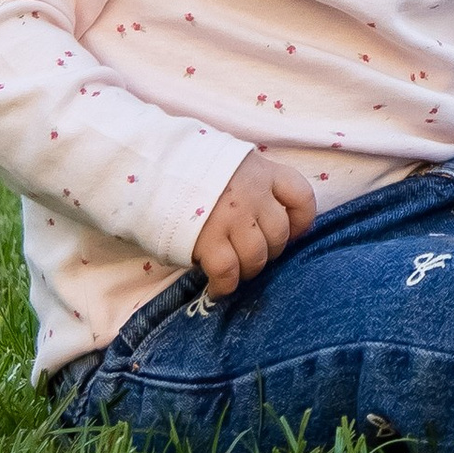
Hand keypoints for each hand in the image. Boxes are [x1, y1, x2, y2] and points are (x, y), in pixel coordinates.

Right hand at [192, 149, 317, 295]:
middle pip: (279, 234)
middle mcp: (251, 194)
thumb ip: (254, 186)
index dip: (301, 221)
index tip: (292, 232)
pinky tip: (219, 287)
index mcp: (262, 172)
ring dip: (249, 270)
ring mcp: (230, 217)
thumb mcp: (232, 165)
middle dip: (270, 251)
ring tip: (236, 270)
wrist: (151, 165)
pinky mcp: (206, 239)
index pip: (302, 197)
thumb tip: (271, 222)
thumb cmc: (193, 168)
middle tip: (252, 253)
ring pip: (257, 257)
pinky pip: (228, 272)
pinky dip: (225, 285)